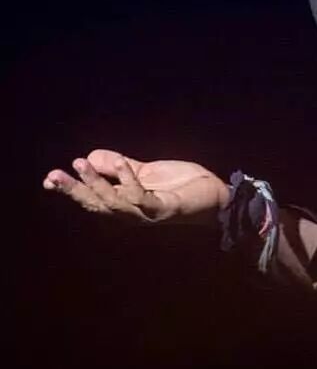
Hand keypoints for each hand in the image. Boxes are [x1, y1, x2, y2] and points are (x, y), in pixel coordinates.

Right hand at [43, 150, 229, 224]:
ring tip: (81, 164)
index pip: (92, 199)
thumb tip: (89, 156)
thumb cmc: (182, 185)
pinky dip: (129, 180)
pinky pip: (141, 197)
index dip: (71, 190)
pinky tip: (121, 164)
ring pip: (113, 203)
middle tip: (53, 175)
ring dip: (96, 183)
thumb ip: (119, 166)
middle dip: (73, 190)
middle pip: (96, 204)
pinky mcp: (164, 209)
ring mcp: (147, 213)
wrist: (216, 195)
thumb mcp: (145, 171)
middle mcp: (132, 211)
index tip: (48, 179)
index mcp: (125, 202)